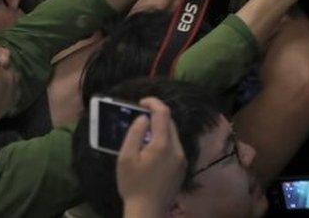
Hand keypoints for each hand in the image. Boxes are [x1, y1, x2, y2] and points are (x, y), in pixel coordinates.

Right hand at [117, 98, 186, 216]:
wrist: (148, 211)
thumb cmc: (133, 185)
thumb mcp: (126, 158)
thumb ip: (135, 134)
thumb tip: (143, 118)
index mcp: (162, 144)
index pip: (163, 113)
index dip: (153, 102)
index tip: (141, 102)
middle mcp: (177, 149)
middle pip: (170, 122)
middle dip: (156, 115)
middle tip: (139, 118)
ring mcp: (182, 159)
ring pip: (173, 134)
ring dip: (160, 129)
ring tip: (144, 135)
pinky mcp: (182, 168)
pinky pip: (175, 146)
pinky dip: (165, 141)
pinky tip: (152, 150)